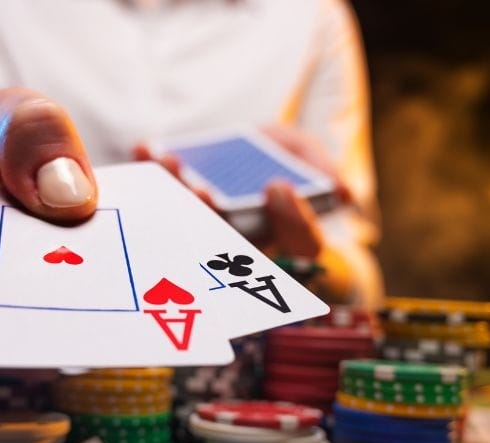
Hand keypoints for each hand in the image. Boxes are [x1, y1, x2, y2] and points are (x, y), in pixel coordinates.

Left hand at [134, 125, 348, 258]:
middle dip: (215, 217)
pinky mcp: (175, 211)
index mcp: (287, 237)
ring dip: (178, 198)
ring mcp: (206, 230)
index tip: (279, 186)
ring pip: (192, 227)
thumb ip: (322, 167)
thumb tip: (343, 190)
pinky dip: (150, 177)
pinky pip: (159, 203)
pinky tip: (145, 149)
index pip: (300, 244)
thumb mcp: (306, 154)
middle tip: (205, 191)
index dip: (292, 220)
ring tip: (172, 163)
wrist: (245, 156)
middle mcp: (246, 244)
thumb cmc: (282, 161)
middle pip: (234, 245)